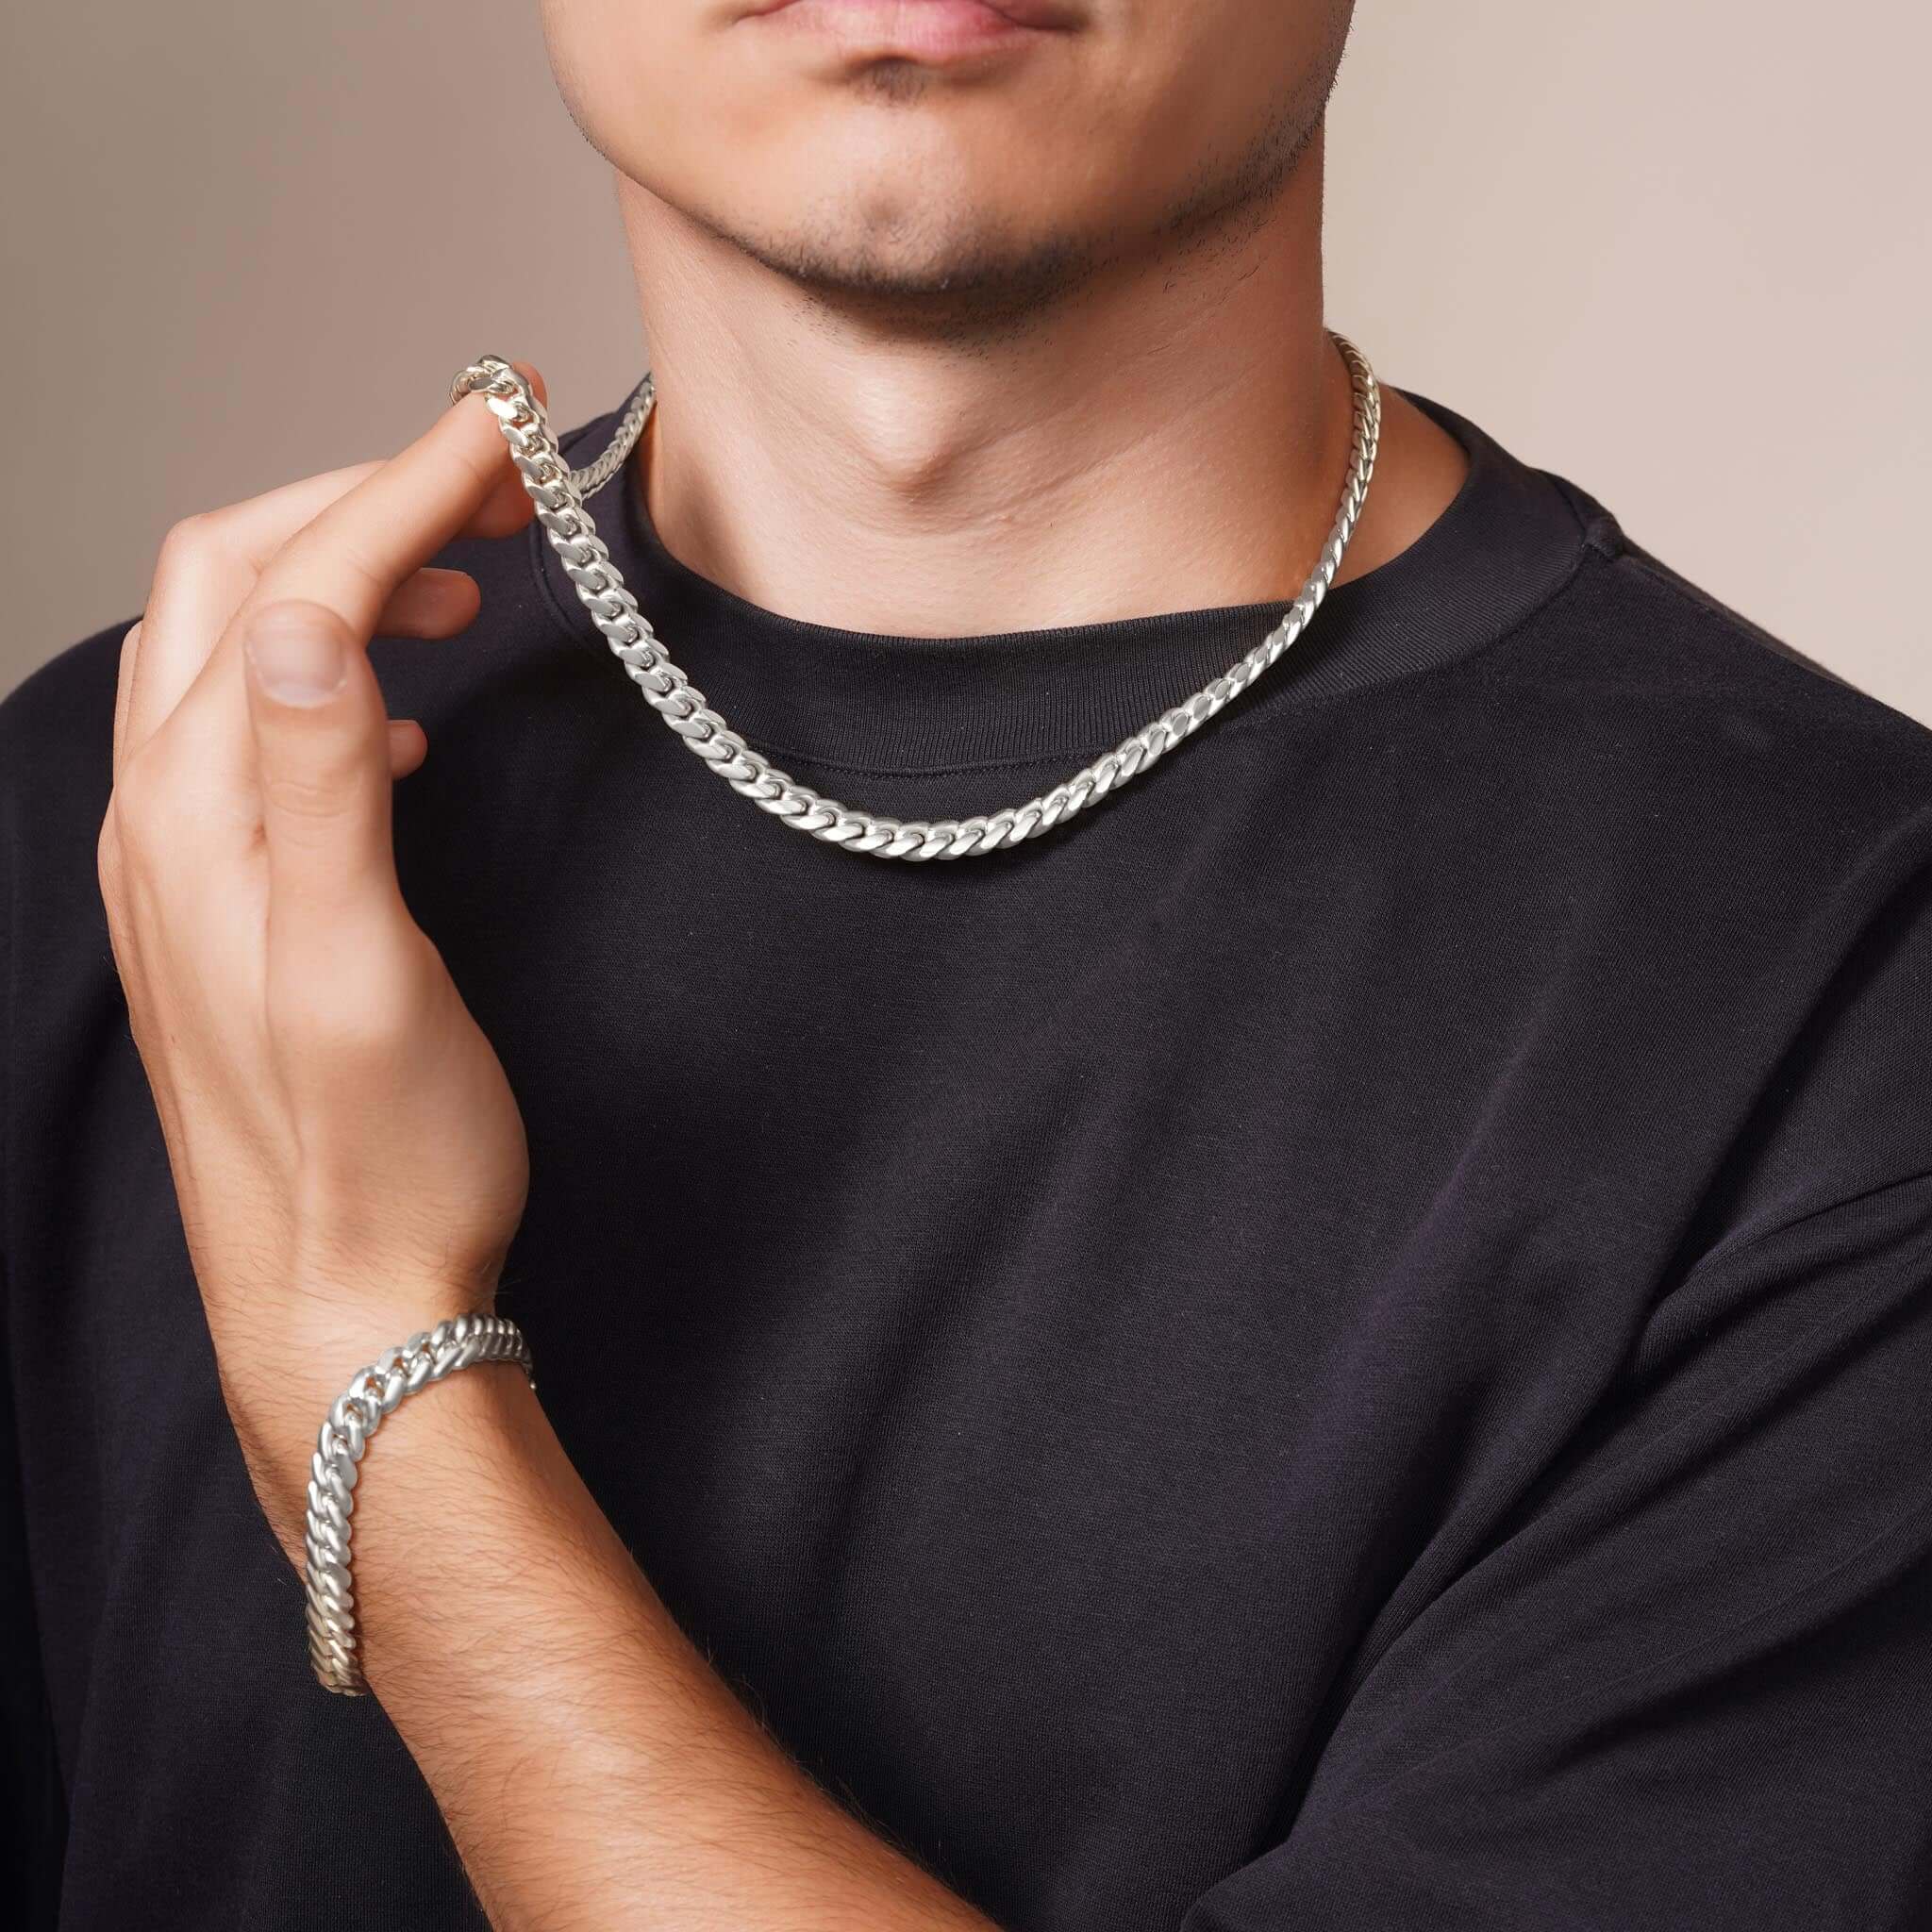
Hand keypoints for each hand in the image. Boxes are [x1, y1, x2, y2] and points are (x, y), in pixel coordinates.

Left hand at [97, 363, 549, 1551]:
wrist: (337, 1302)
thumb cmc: (377, 1156)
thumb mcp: (357, 971)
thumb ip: (316, 784)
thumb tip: (311, 610)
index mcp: (201, 813)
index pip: (300, 581)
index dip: (407, 481)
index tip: (511, 418)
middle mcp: (165, 817)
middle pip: (239, 579)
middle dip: (365, 496)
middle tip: (497, 475)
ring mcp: (181, 860)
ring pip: (236, 647)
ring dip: (343, 570)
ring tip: (463, 567)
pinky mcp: (218, 903)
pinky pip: (245, 731)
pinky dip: (324, 666)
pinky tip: (392, 709)